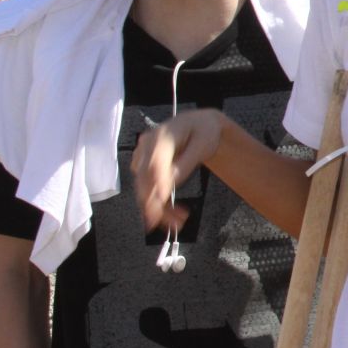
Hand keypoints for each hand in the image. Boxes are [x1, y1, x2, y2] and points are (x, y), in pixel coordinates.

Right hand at [131, 108, 230, 230]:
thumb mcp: (203, 143)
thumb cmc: (204, 131)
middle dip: (155, 203)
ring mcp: (143, 158)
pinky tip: (171, 216)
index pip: (155, 160)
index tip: (161, 198)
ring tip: (177, 222)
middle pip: (144, 178)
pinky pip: (148, 190)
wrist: (200, 125)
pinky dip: (158, 205)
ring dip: (157, 208)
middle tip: (173, 221)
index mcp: (161, 136)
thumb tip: (172, 182)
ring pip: (144, 188)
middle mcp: (146, 147)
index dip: (157, 180)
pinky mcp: (145, 169)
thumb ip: (187, 162)